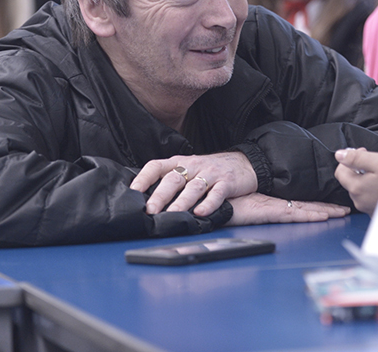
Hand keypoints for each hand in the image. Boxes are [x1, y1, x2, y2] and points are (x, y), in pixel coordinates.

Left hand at [131, 152, 257, 215]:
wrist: (244, 163)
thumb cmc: (210, 170)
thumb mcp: (189, 170)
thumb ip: (170, 181)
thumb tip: (145, 200)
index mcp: (180, 162)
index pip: (157, 166)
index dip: (143, 178)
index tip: (133, 192)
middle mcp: (193, 166)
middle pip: (173, 179)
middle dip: (161, 195)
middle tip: (150, 210)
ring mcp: (210, 174)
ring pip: (193, 187)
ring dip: (182, 202)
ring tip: (172, 215)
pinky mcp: (227, 182)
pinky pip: (217, 193)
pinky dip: (209, 204)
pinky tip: (201, 213)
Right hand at [225, 193, 349, 225]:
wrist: (215, 203)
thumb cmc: (228, 206)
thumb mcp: (248, 212)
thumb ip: (259, 214)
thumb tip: (266, 217)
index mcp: (274, 205)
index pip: (302, 205)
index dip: (318, 206)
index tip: (333, 208)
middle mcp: (278, 205)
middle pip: (309, 206)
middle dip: (329, 207)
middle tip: (346, 208)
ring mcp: (275, 207)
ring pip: (307, 209)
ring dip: (326, 210)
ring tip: (342, 212)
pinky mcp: (271, 211)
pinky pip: (295, 214)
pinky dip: (311, 214)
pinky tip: (323, 216)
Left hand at [333, 148, 377, 214]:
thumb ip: (355, 158)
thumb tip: (339, 155)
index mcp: (357, 188)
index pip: (340, 172)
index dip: (349, 160)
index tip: (362, 154)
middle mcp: (360, 202)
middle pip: (351, 181)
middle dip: (359, 169)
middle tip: (375, 161)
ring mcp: (369, 209)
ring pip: (361, 189)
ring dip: (368, 179)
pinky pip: (370, 198)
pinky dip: (375, 189)